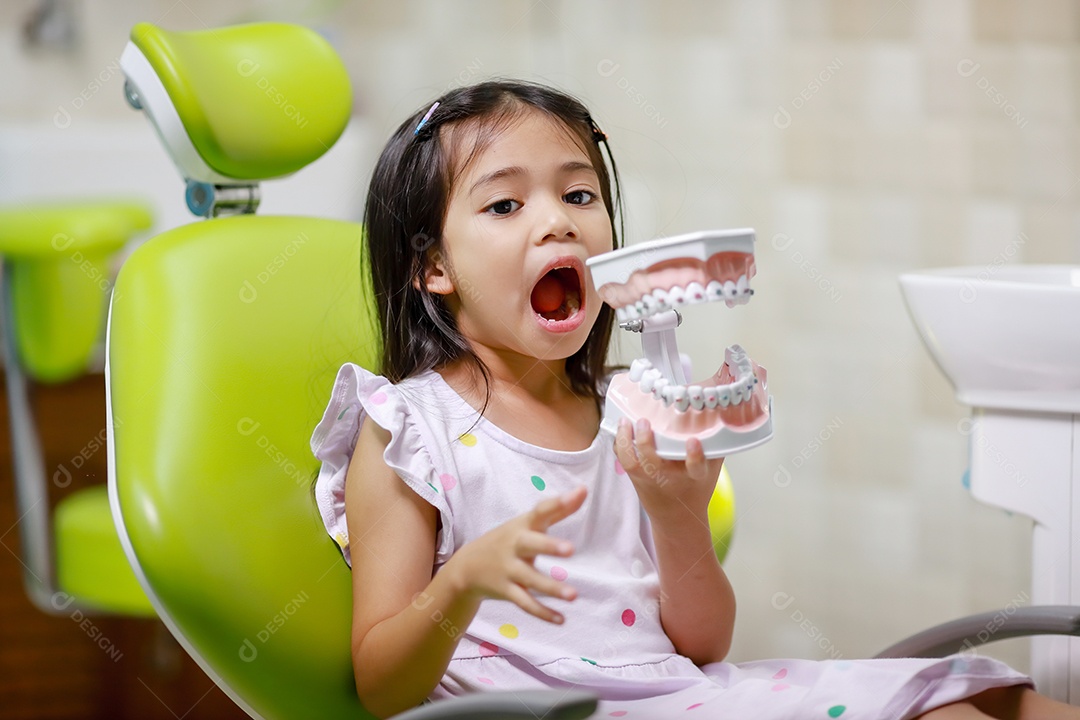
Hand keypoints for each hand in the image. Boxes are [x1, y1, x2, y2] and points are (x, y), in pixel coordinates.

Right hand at [446, 485, 585, 623]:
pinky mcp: (507, 590)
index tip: (579, 494)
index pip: (540, 511)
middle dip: (548, 546)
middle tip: (570, 549)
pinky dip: (542, 613)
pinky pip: (525, 603)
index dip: (558, 503)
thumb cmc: (509, 540)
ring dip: (552, 588)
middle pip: (530, 544)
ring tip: (573, 596)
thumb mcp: (528, 523)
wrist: (466, 567)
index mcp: (523, 526)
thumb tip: (584, 490)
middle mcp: (515, 545)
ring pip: (531, 580)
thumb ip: (557, 509)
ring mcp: (509, 569)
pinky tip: (562, 619)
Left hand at [613, 418, 723, 522]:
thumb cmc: (694, 490)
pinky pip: (623, 461)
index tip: (693, 441)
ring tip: (625, 422)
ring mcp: (648, 479)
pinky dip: (619, 445)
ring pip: (631, 462)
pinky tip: (621, 429)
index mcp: (692, 477)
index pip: (696, 467)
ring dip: (625, 441)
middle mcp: (668, 479)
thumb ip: (714, 448)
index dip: (694, 455)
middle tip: (645, 422)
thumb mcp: (711, 471)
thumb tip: (719, 419)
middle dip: (646, 442)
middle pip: (653, 463)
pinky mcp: (635, 479)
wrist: (676, 519)